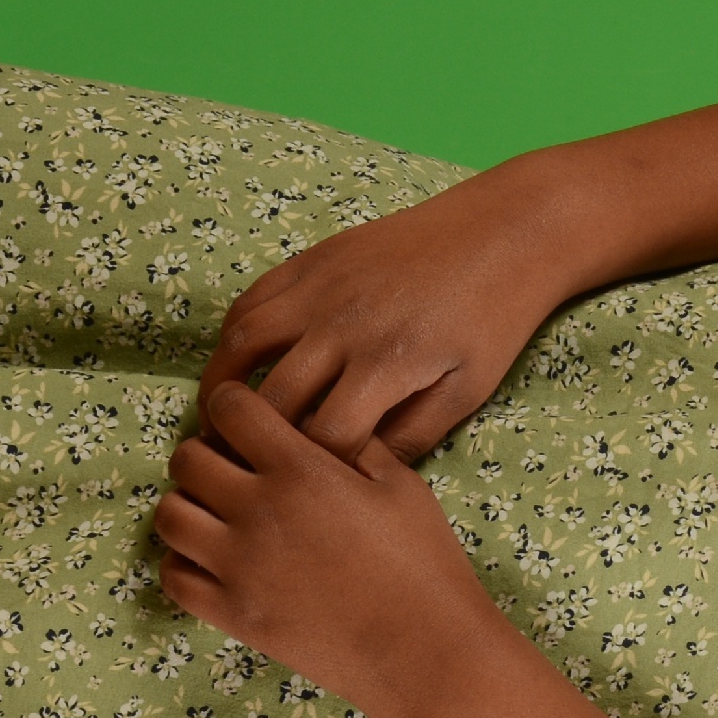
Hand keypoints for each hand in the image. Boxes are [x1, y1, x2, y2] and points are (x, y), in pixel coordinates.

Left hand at [152, 379, 512, 717]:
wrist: (425, 651)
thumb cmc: (425, 564)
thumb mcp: (402, 487)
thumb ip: (354, 446)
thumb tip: (318, 426)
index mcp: (302, 471)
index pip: (229, 407)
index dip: (233, 404)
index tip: (246, 419)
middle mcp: (258, 511)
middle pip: (187, 459)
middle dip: (206, 454)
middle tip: (231, 469)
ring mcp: (238, 566)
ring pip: (169, 515)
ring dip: (189, 506)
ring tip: (218, 516)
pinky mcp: (233, 614)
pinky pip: (174, 576)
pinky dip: (185, 562)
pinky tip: (216, 561)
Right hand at [197, 157, 595, 461]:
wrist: (497, 234)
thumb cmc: (490, 319)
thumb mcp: (468, 390)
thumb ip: (414, 436)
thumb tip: (360, 473)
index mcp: (387, 364)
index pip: (326, 436)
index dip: (315, 468)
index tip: (314, 482)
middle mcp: (342, 325)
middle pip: (274, 398)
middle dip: (255, 439)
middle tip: (245, 465)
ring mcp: (320, 288)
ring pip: (243, 344)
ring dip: (223, 387)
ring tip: (220, 419)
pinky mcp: (311, 260)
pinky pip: (251, 301)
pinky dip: (233, 337)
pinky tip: (238, 365)